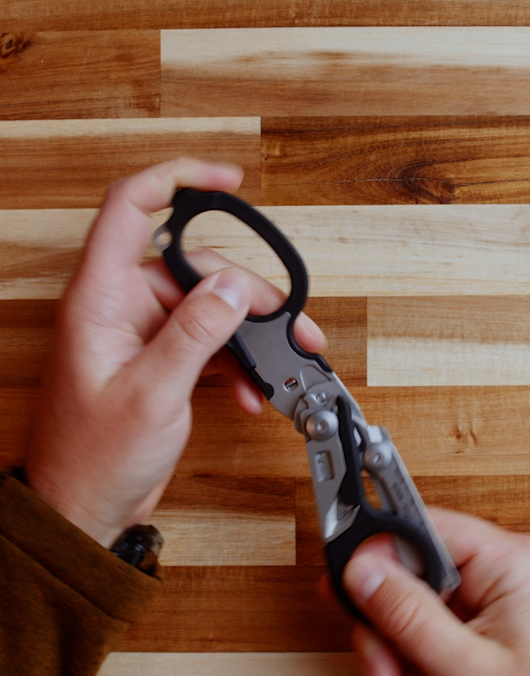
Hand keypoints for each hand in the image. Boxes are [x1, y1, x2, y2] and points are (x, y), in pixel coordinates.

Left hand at [24, 158, 325, 547]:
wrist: (86, 510)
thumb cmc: (93, 458)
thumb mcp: (151, 392)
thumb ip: (195, 332)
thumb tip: (232, 287)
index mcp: (101, 298)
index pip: (133, 207)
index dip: (179, 180)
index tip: (226, 179)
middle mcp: (122, 306)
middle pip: (195, 266)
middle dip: (245, 292)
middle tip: (283, 322)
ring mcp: (145, 332)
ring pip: (210, 306)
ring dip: (247, 333)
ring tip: (274, 362)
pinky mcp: (163, 359)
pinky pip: (209, 340)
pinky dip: (236, 361)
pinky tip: (249, 389)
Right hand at [341, 509, 529, 675]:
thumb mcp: (467, 666)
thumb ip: (411, 615)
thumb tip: (364, 567)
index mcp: (510, 560)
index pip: (426, 524)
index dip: (381, 544)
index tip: (346, 566)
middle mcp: (500, 568)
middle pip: (413, 565)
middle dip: (387, 611)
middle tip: (379, 652)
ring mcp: (488, 596)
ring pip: (412, 597)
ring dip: (393, 639)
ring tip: (395, 673)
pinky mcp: (479, 622)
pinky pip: (426, 620)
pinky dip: (408, 649)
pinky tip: (408, 672)